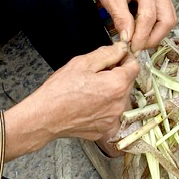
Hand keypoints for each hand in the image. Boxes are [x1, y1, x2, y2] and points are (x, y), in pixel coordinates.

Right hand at [2, 45, 139, 158]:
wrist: (44, 117)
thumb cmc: (60, 89)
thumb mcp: (82, 63)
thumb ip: (108, 53)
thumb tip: (123, 47)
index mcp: (117, 85)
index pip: (134, 66)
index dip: (125, 58)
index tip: (114, 57)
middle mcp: (120, 104)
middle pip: (128, 82)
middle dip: (117, 75)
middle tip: (96, 74)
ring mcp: (113, 119)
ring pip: (120, 98)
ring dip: (112, 92)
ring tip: (91, 90)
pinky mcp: (105, 130)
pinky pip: (112, 114)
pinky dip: (105, 107)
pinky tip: (89, 104)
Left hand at [90, 0, 176, 52]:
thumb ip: (120, 17)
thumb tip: (128, 38)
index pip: (149, 16)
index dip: (142, 35)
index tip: (132, 48)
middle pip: (166, 20)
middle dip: (153, 38)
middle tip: (137, 47)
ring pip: (169, 21)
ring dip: (156, 35)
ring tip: (139, 41)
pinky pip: (166, 18)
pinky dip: (156, 29)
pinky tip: (143, 33)